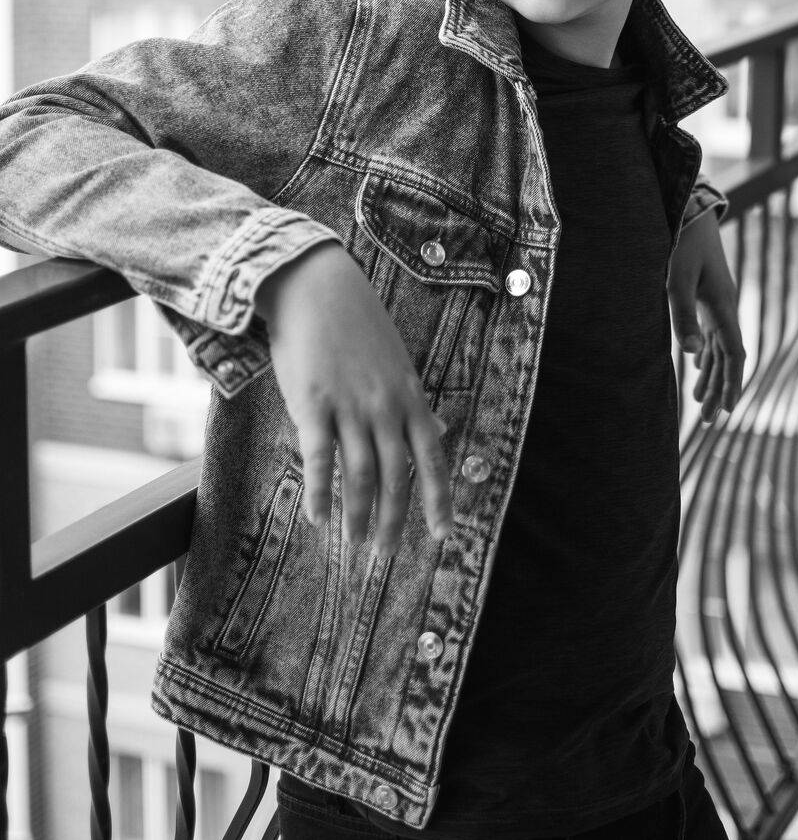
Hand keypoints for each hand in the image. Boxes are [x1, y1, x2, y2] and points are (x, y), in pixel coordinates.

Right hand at [256, 243, 453, 553]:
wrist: (315, 285)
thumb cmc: (355, 324)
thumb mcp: (397, 362)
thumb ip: (414, 403)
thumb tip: (438, 431)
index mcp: (410, 396)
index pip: (432, 458)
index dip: (438, 499)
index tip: (442, 535)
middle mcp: (386, 406)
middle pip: (397, 477)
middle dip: (394, 521)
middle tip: (385, 555)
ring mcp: (350, 405)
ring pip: (361, 475)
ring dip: (358, 517)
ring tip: (353, 545)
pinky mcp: (313, 403)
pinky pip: (320, 460)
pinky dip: (320, 494)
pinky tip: (317, 519)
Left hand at [667, 212, 744, 423]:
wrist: (691, 210)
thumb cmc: (682, 244)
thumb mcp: (676, 281)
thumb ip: (683, 316)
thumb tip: (691, 353)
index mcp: (723, 306)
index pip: (734, 355)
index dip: (732, 384)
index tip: (728, 410)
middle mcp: (725, 307)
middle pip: (727, 356)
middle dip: (720, 387)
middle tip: (710, 418)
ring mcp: (719, 300)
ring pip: (719, 345)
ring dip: (712, 372)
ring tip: (700, 399)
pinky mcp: (709, 293)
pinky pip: (713, 331)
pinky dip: (707, 351)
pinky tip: (698, 360)